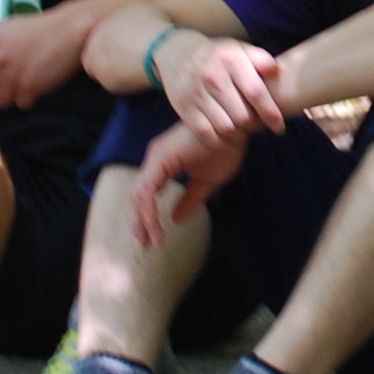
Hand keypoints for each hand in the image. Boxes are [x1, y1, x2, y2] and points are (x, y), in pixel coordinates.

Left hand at [0, 8, 87, 108]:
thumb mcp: (8, 28)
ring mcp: (14, 74)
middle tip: (1, 85)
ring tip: (21, 84)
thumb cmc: (40, 28)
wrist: (71, 30)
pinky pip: (21, 104)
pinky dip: (28, 98)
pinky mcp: (32, 87)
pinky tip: (36, 84)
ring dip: (9, 97)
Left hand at [130, 122, 250, 247]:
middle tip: (145, 245)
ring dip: (144, 221)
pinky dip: (149, 212)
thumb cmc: (225, 148)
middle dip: (140, 222)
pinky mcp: (160, 159)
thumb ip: (190, 199)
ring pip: (139, 195)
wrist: (236, 128)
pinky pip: (147, 191)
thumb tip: (175, 219)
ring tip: (152, 241)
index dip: (147, 217)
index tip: (153, 238)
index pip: (147, 193)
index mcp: (164, 162)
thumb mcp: (207, 181)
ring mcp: (156, 157)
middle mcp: (155, 159)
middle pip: (138, 196)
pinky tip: (156, 227)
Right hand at [156, 28, 286, 142]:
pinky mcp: (184, 107)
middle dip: (253, 124)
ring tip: (241, 128)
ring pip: (225, 128)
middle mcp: (212, 76)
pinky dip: (219, 138)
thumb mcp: (239, 50)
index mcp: (231, 60)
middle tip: (256, 124)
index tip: (279, 127)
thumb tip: (276, 70)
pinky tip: (224, 132)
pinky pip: (207, 133)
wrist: (178, 52)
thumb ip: (260, 59)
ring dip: (237, 133)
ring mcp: (196, 92)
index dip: (270, 113)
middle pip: (242, 116)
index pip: (255, 92)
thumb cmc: (219, 56)